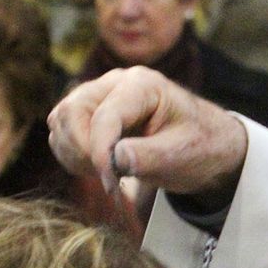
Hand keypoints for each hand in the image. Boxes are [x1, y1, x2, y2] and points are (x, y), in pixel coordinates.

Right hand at [47, 66, 247, 199]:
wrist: (206, 146)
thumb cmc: (199, 146)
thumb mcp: (181, 154)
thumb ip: (148, 156)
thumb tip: (114, 158)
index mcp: (143, 85)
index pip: (105, 115)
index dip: (100, 152)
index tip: (110, 183)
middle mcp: (115, 83)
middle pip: (72, 111)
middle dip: (82, 150)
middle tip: (107, 179)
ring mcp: (99, 96)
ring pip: (61, 120)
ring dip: (74, 153)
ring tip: (107, 174)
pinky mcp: (90, 113)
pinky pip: (62, 131)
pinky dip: (71, 154)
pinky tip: (99, 169)